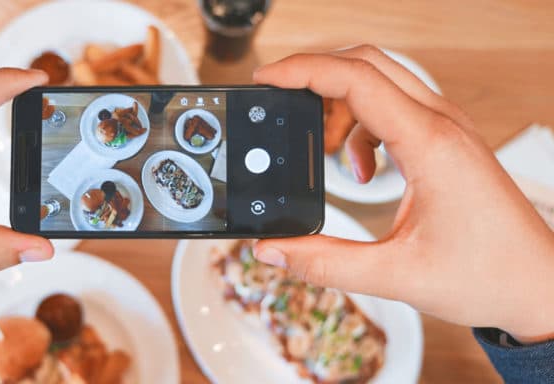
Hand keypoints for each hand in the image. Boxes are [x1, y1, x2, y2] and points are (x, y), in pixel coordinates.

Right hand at [253, 46, 553, 342]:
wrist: (538, 285)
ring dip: (339, 106)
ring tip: (324, 152)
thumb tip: (273, 249)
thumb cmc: (488, 275)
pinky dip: (361, 127)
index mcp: (430, 145)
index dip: (304, 71)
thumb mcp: (395, 275)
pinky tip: (361, 169)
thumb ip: (325, 263)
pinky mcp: (445, 141)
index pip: (357, 79)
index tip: (267, 79)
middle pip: (366, 64)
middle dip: (316, 78)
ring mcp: (446, 129)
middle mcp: (441, 125)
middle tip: (282, 104)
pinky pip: (392, 108)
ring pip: (379, 83)